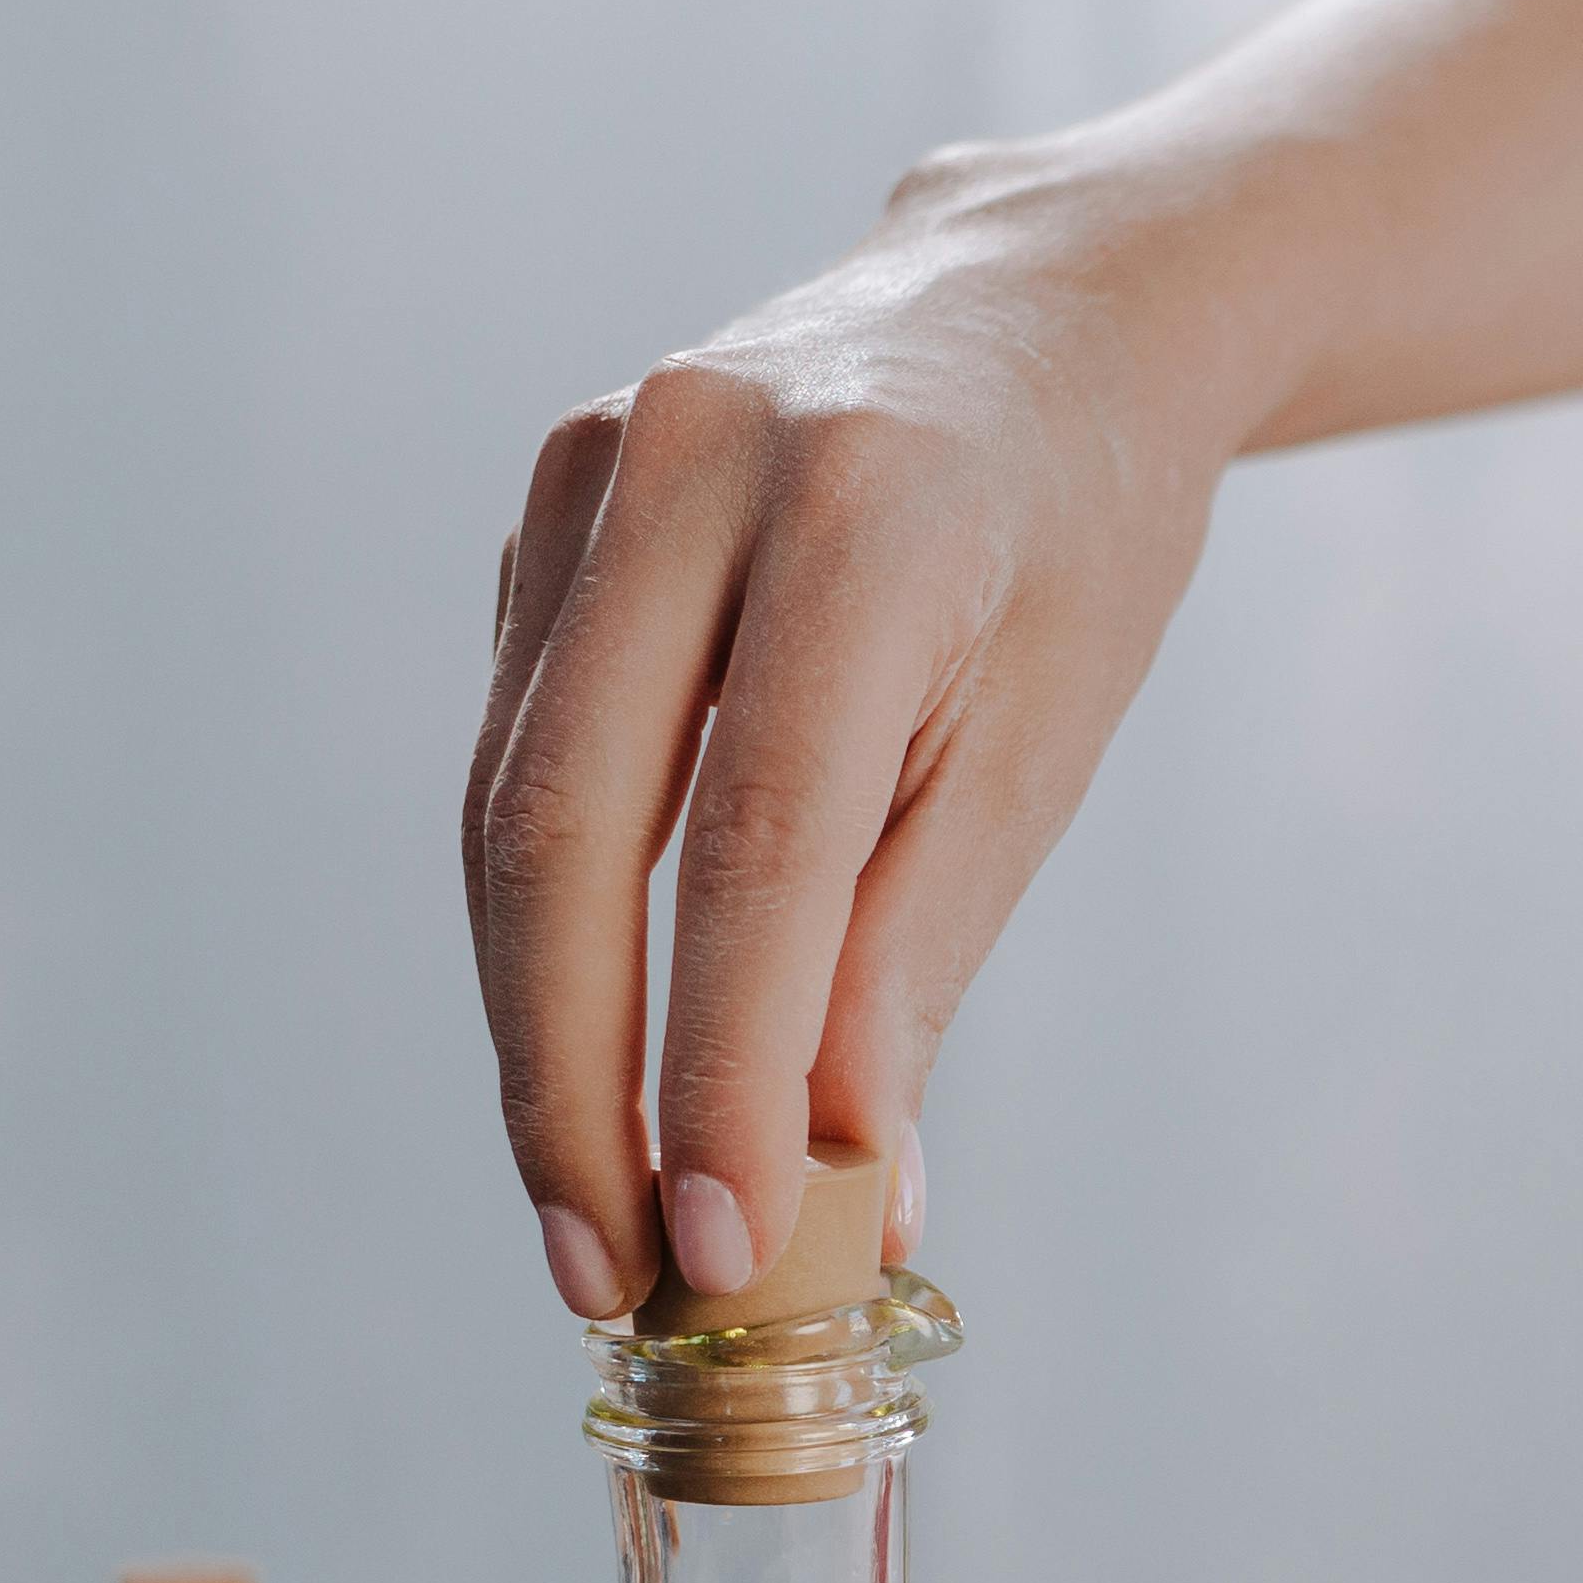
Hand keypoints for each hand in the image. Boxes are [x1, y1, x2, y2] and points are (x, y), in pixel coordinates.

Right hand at [464, 133, 1264, 1311]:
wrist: (1043, 308)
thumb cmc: (1075, 541)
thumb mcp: (1038, 747)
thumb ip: (915, 960)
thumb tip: (832, 1198)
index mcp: (861, 509)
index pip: (755, 844)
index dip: (722, 1069)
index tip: (725, 1251)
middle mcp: (689, 460)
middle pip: (565, 835)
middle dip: (575, 1088)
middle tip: (607, 1274)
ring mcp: (586, 471)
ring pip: (506, 815)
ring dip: (535, 1039)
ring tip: (590, 1218)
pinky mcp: (540, 515)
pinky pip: (511, 762)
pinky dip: (537, 933)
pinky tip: (583, 1062)